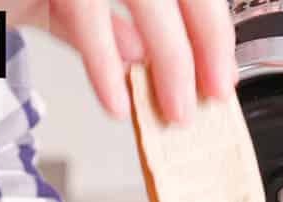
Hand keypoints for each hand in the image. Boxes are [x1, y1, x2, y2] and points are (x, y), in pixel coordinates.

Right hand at [7, 0, 236, 122]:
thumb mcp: (62, 6)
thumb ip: (112, 28)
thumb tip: (153, 59)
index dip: (211, 30)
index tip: (220, 76)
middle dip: (203, 45)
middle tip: (210, 97)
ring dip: (169, 60)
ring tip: (172, 110)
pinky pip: (85, 10)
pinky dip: (104, 60)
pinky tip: (115, 99)